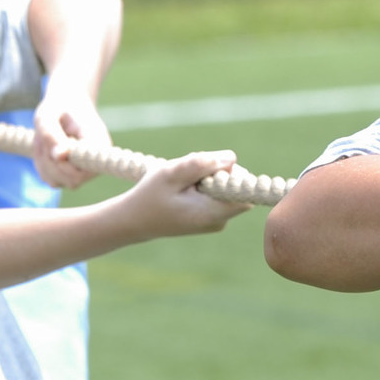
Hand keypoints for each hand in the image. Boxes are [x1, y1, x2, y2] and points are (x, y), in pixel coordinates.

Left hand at [31, 87, 108, 189]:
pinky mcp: (69, 176)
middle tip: (43, 136)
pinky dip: (40, 164)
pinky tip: (44, 147)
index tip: (55, 143)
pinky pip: (50, 180)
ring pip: (58, 181)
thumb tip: (59, 156)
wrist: (65, 104)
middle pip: (72, 179)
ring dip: (43, 161)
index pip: (86, 168)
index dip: (66, 161)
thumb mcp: (48, 114)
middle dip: (49, 159)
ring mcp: (83, 172)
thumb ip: (52, 133)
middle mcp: (95, 163)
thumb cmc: (58, 106)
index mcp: (100, 144)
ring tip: (43, 138)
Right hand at [111, 150, 246, 239]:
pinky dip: (204, 184)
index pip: (245, 193)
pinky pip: (218, 192)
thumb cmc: (149, 196)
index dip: (235, 176)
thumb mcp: (170, 174)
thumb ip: (200, 165)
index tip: (212, 171)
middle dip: (219, 172)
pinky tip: (184, 189)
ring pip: (226, 187)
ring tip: (183, 183)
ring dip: (209, 177)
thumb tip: (231, 159)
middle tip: (190, 174)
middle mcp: (218, 221)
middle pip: (236, 187)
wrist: (135, 221)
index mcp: (210, 214)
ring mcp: (216, 220)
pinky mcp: (211, 216)